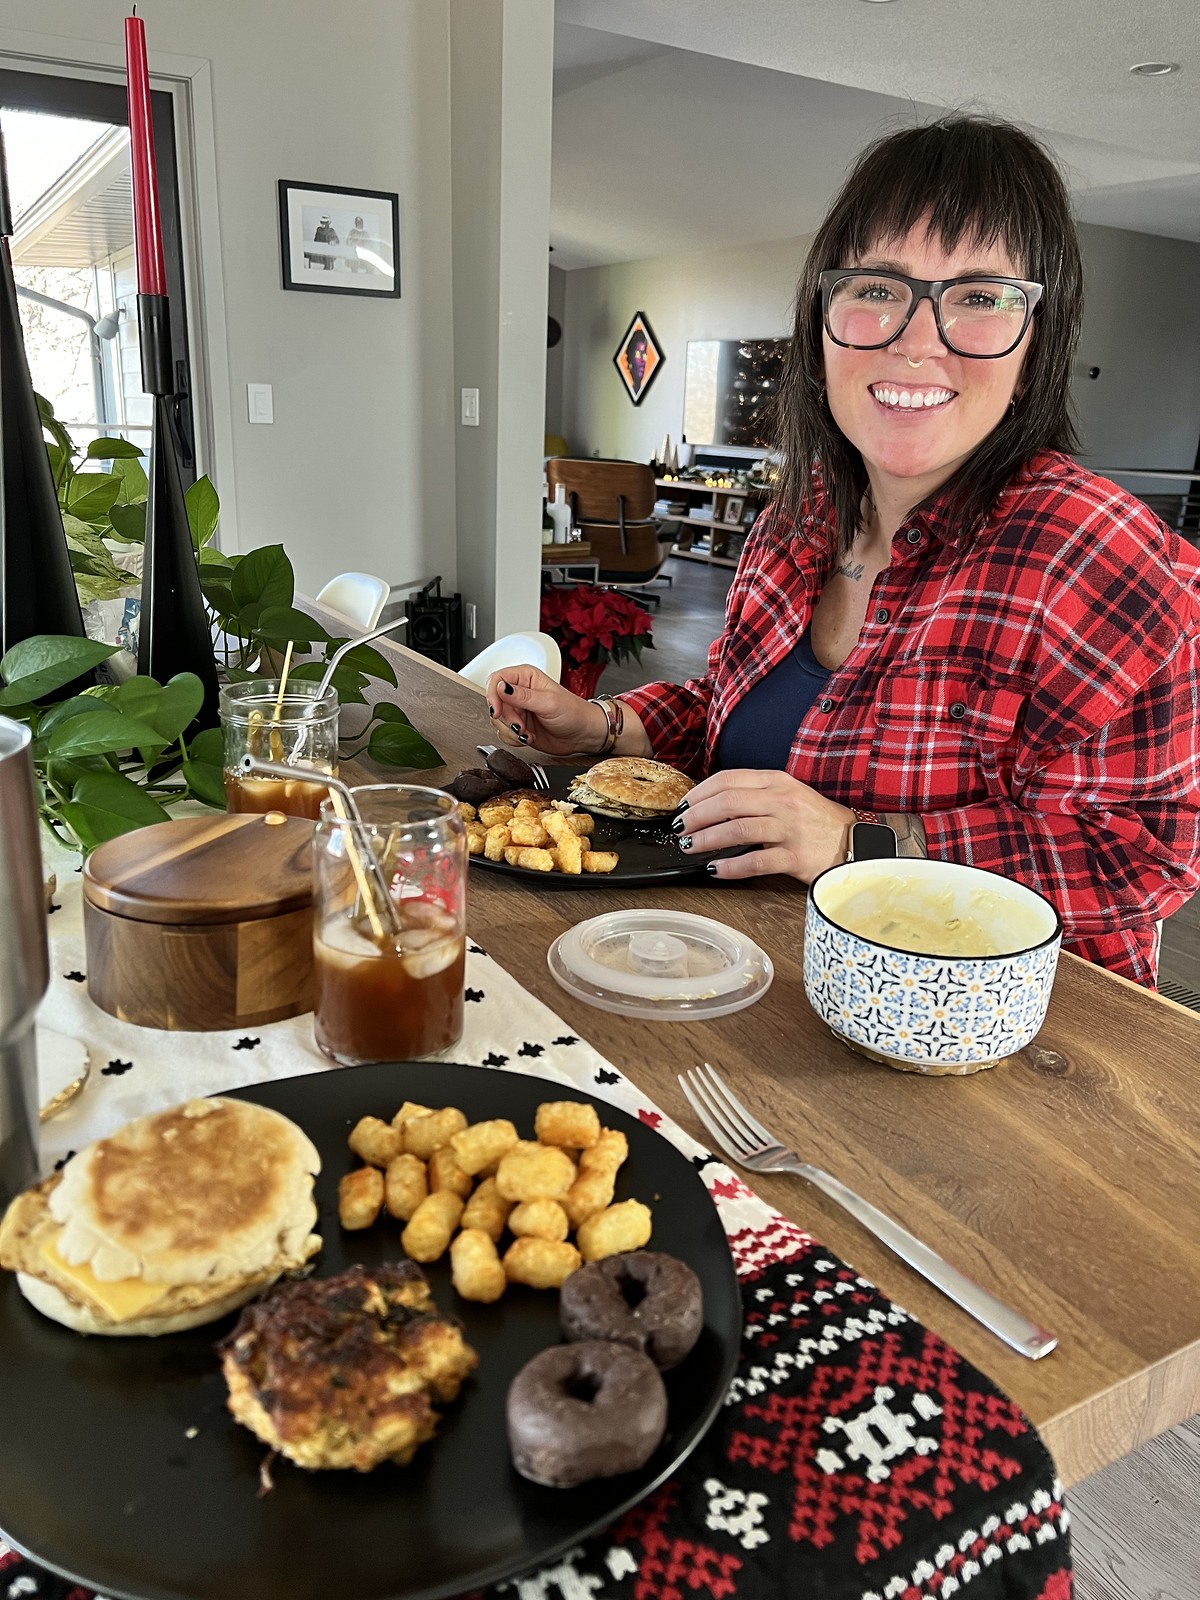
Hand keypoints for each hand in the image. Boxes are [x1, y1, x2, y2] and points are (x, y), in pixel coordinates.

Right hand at [484, 665, 606, 755]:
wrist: (583, 735)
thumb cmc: (573, 713)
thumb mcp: (548, 703)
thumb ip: (523, 696)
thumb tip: (500, 687)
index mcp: (526, 677)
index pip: (497, 679)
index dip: (493, 695)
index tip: (498, 710)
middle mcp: (519, 692)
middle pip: (495, 703)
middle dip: (506, 719)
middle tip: (522, 726)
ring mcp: (518, 710)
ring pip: (497, 720)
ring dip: (511, 731)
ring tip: (528, 733)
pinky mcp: (518, 726)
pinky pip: (503, 733)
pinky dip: (514, 739)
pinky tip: (529, 737)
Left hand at [674, 769, 854, 881]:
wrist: (855, 844)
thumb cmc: (817, 822)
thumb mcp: (788, 796)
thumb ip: (755, 795)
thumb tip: (712, 804)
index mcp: (778, 782)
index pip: (729, 780)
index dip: (699, 793)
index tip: (682, 805)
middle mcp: (783, 801)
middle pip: (727, 803)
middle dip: (696, 815)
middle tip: (678, 828)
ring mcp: (790, 829)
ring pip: (737, 830)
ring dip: (706, 839)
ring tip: (690, 847)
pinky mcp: (796, 857)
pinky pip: (756, 861)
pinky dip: (730, 867)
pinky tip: (715, 870)